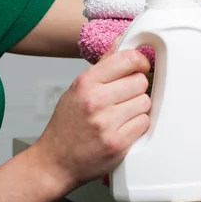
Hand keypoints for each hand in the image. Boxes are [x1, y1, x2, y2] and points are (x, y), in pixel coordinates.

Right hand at [31, 37, 150, 188]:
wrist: (54, 162)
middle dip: (137, 89)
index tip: (140, 67)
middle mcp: (96, 100)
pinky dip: (139, 125)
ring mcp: (107, 122)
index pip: (127, 59)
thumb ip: (104, 64)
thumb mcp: (79, 88)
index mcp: (86, 82)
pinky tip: (125, 128)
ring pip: (146, 102)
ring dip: (139, 108)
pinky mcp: (118, 142)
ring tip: (123, 115)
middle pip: (141, 81)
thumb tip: (122, 39)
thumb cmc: (68, 124)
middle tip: (125, 98)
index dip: (139, 62)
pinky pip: (145, 122)